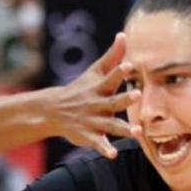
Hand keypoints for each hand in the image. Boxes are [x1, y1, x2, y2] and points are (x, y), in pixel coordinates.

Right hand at [47, 33, 140, 158]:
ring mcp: (93, 121)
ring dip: (124, 129)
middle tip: (138, 95)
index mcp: (100, 88)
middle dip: (126, 99)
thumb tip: (123, 35)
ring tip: (137, 132)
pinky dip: (105, 149)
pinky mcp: (89, 136)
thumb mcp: (95, 71)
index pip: (111, 78)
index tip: (129, 65)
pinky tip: (112, 155)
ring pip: (110, 125)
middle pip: (113, 101)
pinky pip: (98, 143)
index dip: (120, 72)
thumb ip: (112, 56)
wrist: (53, 110)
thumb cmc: (82, 88)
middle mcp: (97, 104)